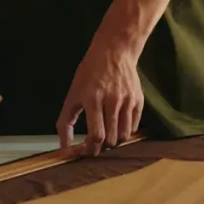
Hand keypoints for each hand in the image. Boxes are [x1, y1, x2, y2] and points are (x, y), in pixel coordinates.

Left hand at [57, 39, 143, 156]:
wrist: (114, 52)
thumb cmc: (89, 73)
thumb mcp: (73, 94)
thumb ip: (66, 122)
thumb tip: (64, 147)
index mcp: (93, 98)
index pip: (97, 135)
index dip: (90, 149)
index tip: (84, 152)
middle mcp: (112, 100)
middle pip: (111, 139)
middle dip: (101, 147)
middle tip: (93, 143)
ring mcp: (128, 100)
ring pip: (124, 136)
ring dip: (114, 141)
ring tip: (106, 135)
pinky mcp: (138, 100)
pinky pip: (134, 127)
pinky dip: (125, 132)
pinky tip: (116, 126)